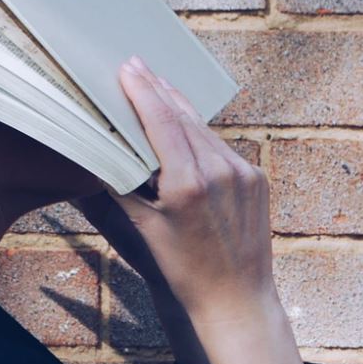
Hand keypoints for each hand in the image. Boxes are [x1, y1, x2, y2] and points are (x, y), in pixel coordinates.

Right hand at [101, 57, 310, 363]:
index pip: (162, 122)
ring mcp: (243, 172)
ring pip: (203, 129)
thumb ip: (126, 186)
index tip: (128, 67)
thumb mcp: (147, 229)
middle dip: (158, 90)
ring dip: (179, 107)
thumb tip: (105, 154)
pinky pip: (221, 147)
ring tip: (157, 86)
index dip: (143, 91)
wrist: (237, 298)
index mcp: (189, 183)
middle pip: (183, 118)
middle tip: (137, 65)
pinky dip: (200, 134)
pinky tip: (185, 125)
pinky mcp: (257, 178)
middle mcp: (220, 170)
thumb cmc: (187, 271)